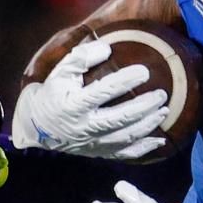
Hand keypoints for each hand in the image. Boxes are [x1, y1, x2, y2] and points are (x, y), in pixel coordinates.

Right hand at [11, 40, 167, 159]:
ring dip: (148, 125)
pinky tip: (160, 139)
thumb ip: (82, 57)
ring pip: (126, 137)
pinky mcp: (98, 153)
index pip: (103, 91)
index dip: (125, 81)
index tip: (144, 71)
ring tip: (164, 110)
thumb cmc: (54, 92)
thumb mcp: (61, 71)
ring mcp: (93, 143)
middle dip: (144, 107)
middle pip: (120, 118)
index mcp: (73, 104)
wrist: (38, 126)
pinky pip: (125, 154)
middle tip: (161, 94)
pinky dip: (144, 148)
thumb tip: (107, 48)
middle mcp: (84, 127)